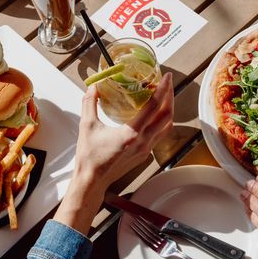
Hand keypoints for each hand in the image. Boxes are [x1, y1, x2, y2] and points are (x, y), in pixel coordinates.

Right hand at [54, 73, 173, 233]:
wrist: (92, 181)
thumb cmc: (89, 156)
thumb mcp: (87, 126)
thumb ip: (90, 103)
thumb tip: (93, 86)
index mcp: (131, 133)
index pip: (153, 107)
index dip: (162, 90)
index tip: (166, 77)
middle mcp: (143, 141)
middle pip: (166, 115)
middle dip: (170, 96)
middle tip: (167, 82)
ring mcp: (146, 149)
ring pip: (166, 126)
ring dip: (169, 109)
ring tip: (165, 96)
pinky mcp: (144, 154)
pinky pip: (160, 135)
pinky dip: (162, 122)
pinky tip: (156, 115)